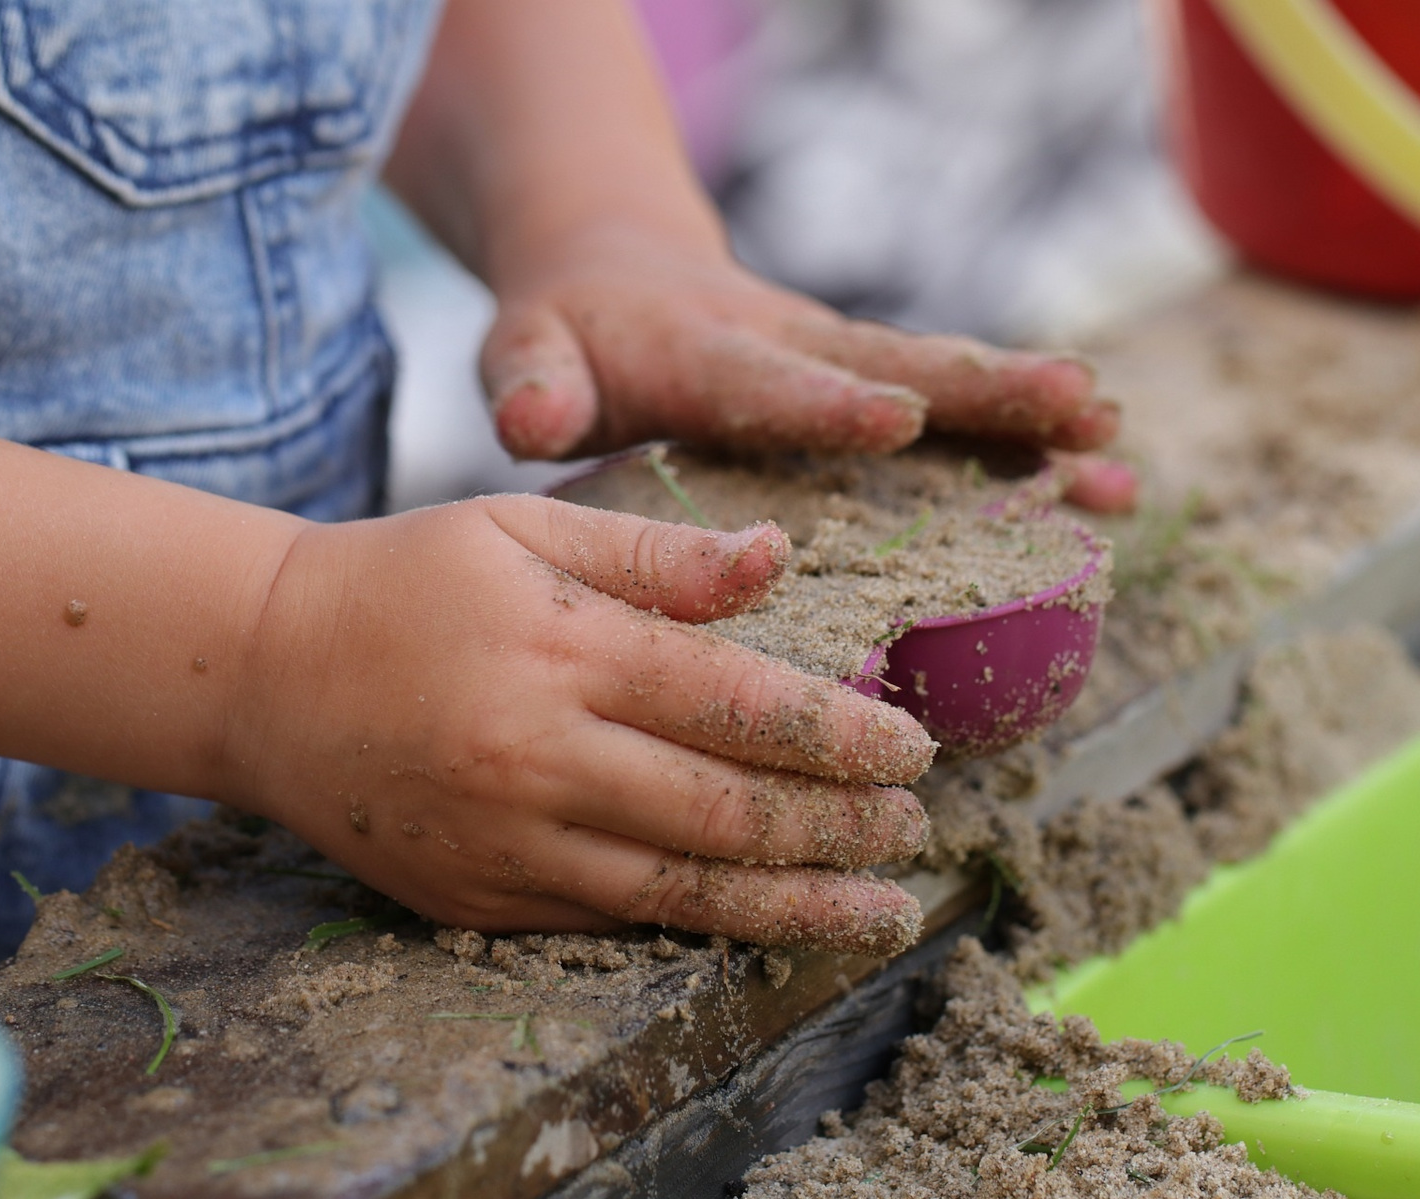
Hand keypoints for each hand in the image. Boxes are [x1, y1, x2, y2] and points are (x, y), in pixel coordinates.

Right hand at [221, 496, 935, 954]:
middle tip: (910, 825)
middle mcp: (540, 755)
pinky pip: (610, 921)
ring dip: (796, 904)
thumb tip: (780, 559)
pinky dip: (698, 926)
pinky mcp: (476, 897)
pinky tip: (760, 922)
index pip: (740, 704)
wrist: (263, 674)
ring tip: (880, 909)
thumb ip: (655, 553)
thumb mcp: (522, 527)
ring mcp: (506, 840)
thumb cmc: (405, 581)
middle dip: (840, 827)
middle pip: (727, 811)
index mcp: (563, 649)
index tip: (913, 748)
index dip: (842, 735)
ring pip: (682, 891)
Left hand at [480, 224, 1136, 512]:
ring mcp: (839, 366)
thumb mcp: (529, 351)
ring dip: (1030, 420)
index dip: (827, 402)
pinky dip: (1025, 444)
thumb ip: (532, 382)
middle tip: (1078, 408)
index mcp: (704, 354)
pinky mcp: (866, 384)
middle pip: (896, 365)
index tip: (897, 417)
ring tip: (1118, 453)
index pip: (767, 381)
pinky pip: (952, 414)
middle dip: (984, 391)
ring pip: (944, 388)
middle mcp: (791, 349)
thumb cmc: (569, 333)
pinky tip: (1103, 481)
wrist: (617, 270)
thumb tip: (532, 418)